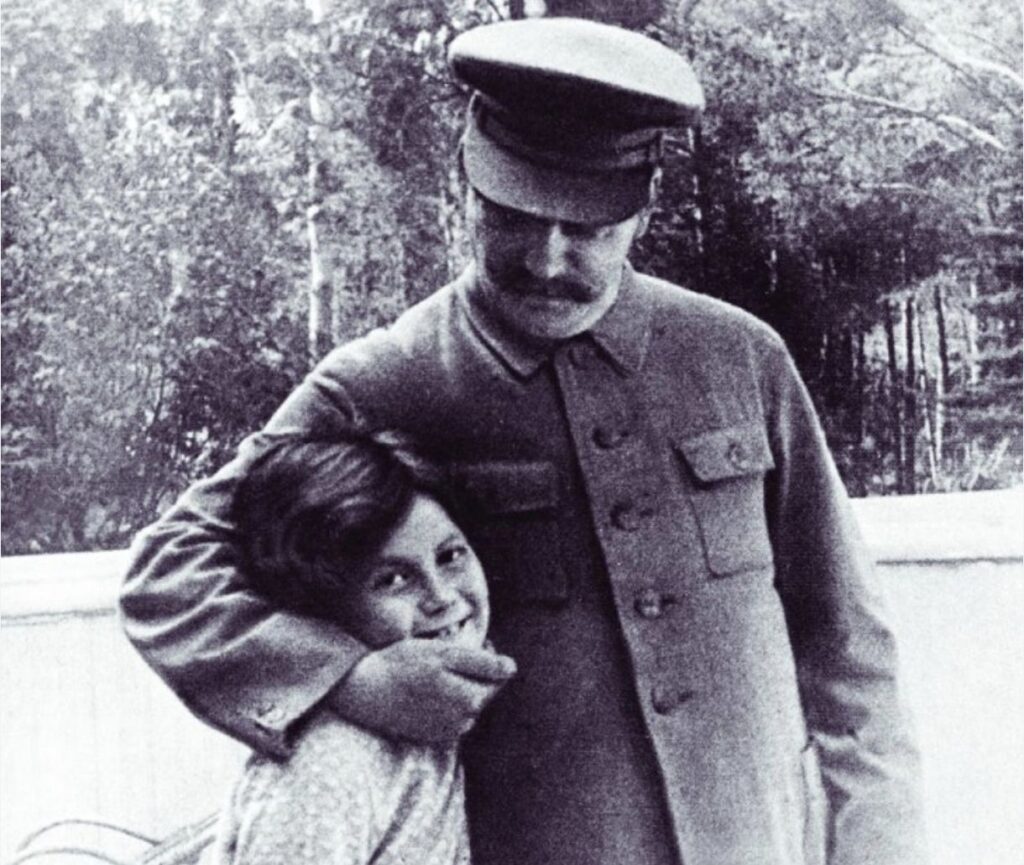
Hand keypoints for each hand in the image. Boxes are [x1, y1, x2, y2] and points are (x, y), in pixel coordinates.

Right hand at [328, 639, 516, 741]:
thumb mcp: (444, 654)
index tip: (473, 643)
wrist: (366, 691)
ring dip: (461, 687)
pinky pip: (451, 716)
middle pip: (484, 691)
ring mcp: (448, 731)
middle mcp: (464, 720)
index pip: (499, 676)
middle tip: (452, 653)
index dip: (489, 657)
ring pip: (467, 704)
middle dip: (475, 673)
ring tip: (436, 672)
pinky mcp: (432, 737)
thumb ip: (482, 663)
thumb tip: (512, 669)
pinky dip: (446, 702)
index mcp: (472, 699)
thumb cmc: (404, 665)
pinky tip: (427, 690)